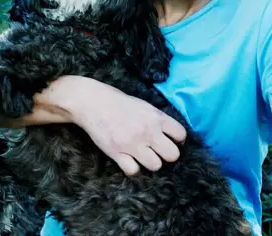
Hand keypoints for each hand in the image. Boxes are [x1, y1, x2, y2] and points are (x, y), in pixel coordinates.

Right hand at [58, 76, 186, 175]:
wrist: (91, 102)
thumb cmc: (116, 101)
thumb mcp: (142, 105)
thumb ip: (156, 119)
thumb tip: (168, 134)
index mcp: (156, 117)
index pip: (181, 135)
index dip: (177, 140)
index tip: (169, 140)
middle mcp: (147, 131)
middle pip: (173, 155)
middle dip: (167, 154)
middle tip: (157, 150)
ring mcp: (132, 144)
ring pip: (155, 166)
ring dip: (150, 162)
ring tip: (142, 155)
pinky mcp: (117, 153)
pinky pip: (133, 170)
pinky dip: (132, 168)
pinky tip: (128, 160)